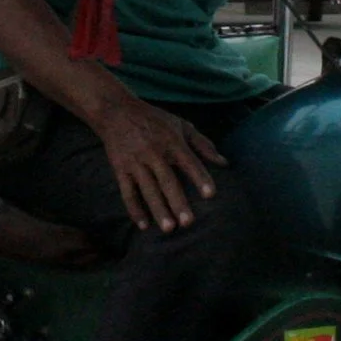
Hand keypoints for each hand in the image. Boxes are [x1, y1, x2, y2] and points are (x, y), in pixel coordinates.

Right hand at [91, 92, 220, 233]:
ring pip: (148, 189)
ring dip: (158, 209)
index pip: (189, 162)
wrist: (116, 111)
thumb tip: (224, 163)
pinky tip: (143, 226)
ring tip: (169, 229)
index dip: (200, 178)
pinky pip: (127, 192)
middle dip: (177, 202)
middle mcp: (154, 153)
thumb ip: (203, 144)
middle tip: (188, 223)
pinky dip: (134, 209)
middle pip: (167, 181)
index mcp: (172, 142)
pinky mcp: (120, 169)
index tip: (211, 195)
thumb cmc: (154, 119)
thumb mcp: (181, 125)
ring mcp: (135, 162)